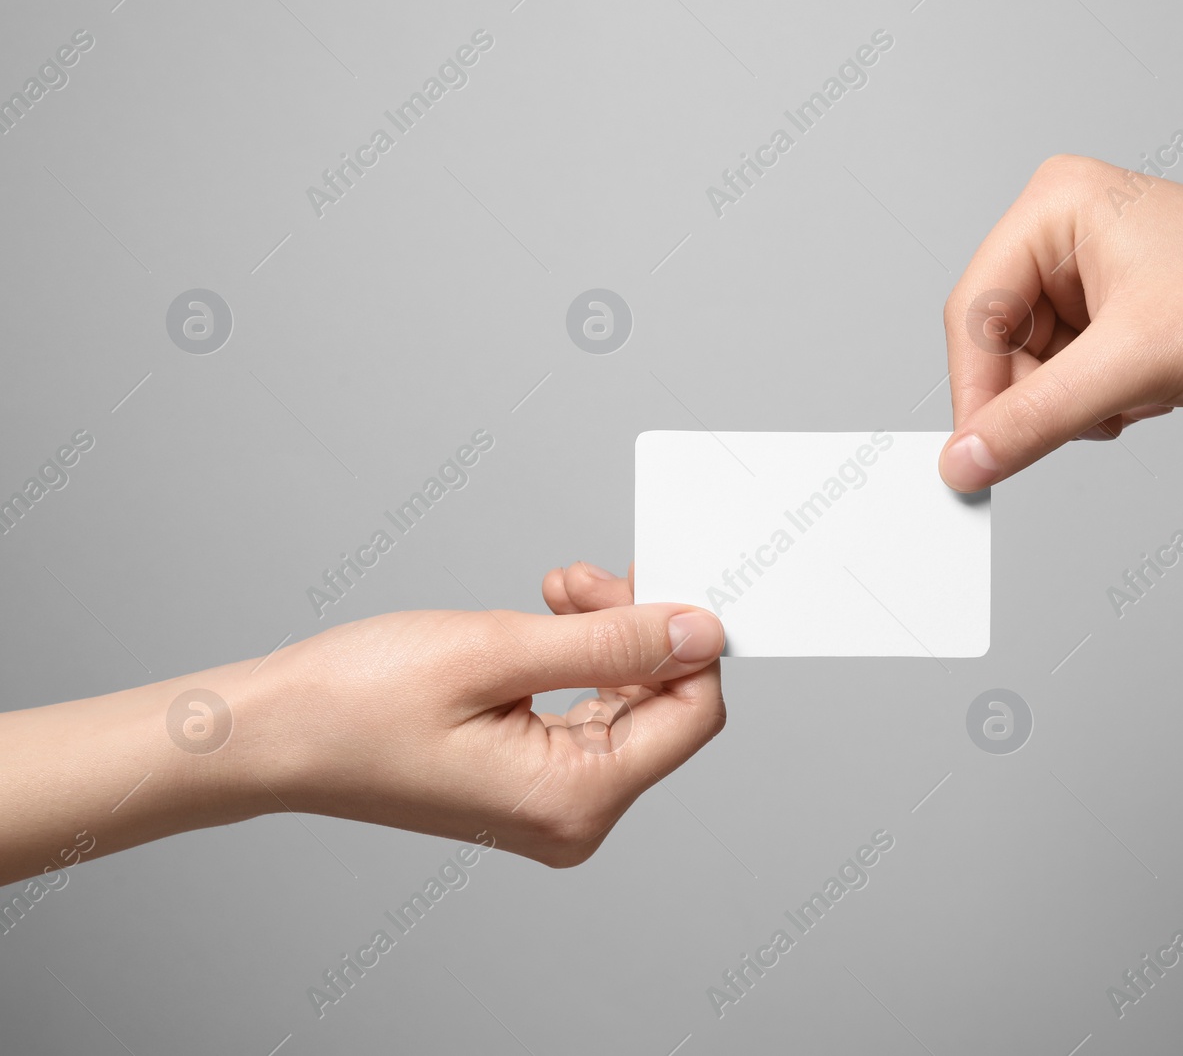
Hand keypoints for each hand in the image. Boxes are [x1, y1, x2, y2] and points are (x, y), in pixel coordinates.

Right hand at [0, 563, 725, 880]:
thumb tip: (700, 632)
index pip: (692, 713)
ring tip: (552, 591)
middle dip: (636, 628)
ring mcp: (551, 807)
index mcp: (574, 799)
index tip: (658, 575)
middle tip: (579, 578)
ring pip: (627, 705)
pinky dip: (578, 662)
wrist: (270, 736)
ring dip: (604, 637)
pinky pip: (589, 716)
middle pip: (662, 708)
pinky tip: (546, 621)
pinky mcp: (529, 785)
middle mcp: (573, 818)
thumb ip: (612, 640)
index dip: (687, 638)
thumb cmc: (355, 701)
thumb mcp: (497, 650)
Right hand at [937, 155, 1182, 489]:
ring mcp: (1094, 271)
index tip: (975, 461)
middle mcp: (1068, 230)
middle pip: (1000, 345)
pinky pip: (1071, 377)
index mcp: (1056, 206)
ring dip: (1080, 404)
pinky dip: (1105, 402)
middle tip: (1094, 417)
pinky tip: (1156, 391)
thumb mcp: (1136, 367)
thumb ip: (1036, 419)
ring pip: (1035, 370)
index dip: (975, 393)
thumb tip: (962, 462)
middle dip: (1045, 396)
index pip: (974, 311)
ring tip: (1143, 393)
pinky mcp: (1121, 311)